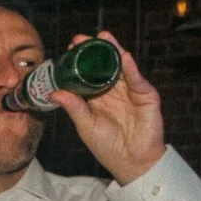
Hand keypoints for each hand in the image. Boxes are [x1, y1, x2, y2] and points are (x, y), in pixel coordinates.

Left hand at [53, 30, 166, 184]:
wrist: (131, 162)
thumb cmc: (107, 146)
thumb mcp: (86, 125)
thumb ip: (73, 107)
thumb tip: (53, 92)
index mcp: (98, 97)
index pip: (88, 73)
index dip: (80, 60)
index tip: (70, 47)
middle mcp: (114, 90)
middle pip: (104, 65)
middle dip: (95, 50)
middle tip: (82, 38)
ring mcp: (130, 91)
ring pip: (121, 66)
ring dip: (113, 51)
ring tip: (103, 37)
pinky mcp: (146, 95)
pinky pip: (137, 79)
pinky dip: (131, 68)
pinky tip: (123, 56)